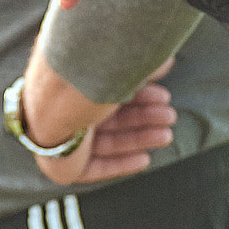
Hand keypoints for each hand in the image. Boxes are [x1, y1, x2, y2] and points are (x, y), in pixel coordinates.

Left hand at [30, 66, 176, 185]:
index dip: (140, 96)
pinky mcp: (62, 163)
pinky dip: (121, 163)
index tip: (163, 96)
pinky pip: (95, 167)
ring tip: (165, 135)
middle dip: (145, 118)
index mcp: (76, 83)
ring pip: (108, 142)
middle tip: (169, 116)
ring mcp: (62, 136)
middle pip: (112, 118)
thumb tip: (165, 62)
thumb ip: (142, 69)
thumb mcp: (122, 72)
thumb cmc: (88, 79)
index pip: (111, 93)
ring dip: (140, 139)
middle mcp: (67, 108)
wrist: (58, 103)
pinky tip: (144, 159)